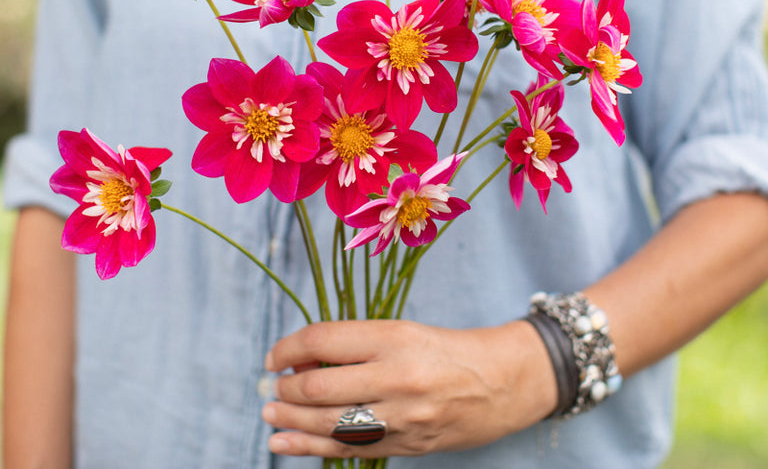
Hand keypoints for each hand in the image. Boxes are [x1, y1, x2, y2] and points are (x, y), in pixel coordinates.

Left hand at [262, 319, 556, 458]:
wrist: (499, 383)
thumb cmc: (444, 349)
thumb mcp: (401, 330)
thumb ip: (355, 344)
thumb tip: (301, 359)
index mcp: (394, 336)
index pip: (324, 339)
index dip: (289, 348)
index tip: (275, 356)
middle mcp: (396, 376)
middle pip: (320, 385)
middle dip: (286, 388)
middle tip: (273, 386)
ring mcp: (401, 416)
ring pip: (328, 423)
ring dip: (289, 420)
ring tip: (269, 414)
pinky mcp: (405, 445)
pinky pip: (347, 449)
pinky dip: (309, 447)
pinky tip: (282, 444)